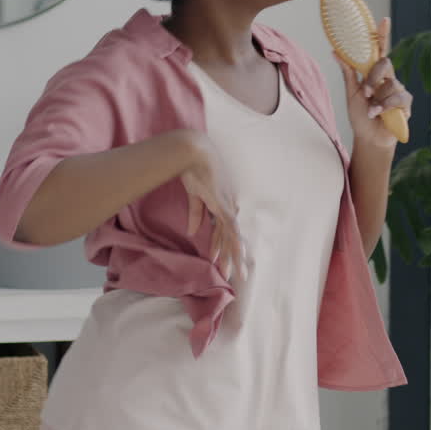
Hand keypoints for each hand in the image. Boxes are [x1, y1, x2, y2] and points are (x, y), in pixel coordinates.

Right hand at [180, 132, 250, 281]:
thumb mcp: (194, 195)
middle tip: (232, 275)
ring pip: (233, 238)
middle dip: (230, 257)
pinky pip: (231, 229)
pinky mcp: (224, 206)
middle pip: (229, 237)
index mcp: (221, 203)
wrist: (193, 154)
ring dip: (233, 257)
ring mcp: (228, 206)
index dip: (219, 246)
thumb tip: (192, 232)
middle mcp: (228, 206)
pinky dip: (235, 244)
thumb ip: (195, 214)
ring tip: (236, 274)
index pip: (221, 230)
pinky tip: (239, 256)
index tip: (216, 260)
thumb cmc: (193, 169)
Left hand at [333, 17, 412, 148]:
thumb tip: (335, 51)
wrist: (368, 138)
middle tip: (365, 92)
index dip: (382, 35)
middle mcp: (388, 78)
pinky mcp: (405, 103)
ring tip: (370, 109)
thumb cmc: (360, 115)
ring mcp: (398, 90)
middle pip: (385, 63)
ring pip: (390, 83)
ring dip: (377, 97)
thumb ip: (348, 72)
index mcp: (374, 73)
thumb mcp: (351, 92)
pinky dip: (385, 106)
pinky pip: (398, 97)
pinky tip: (378, 114)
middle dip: (373, 77)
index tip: (383, 20)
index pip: (380, 50)